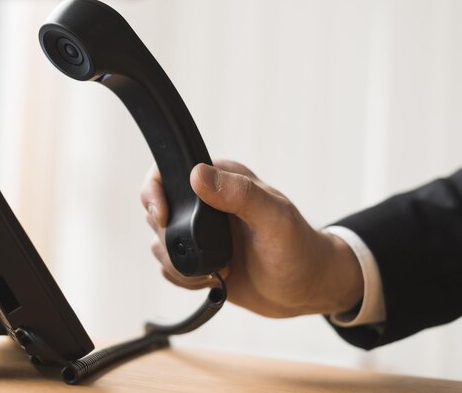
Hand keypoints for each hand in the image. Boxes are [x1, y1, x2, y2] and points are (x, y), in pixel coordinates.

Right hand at [140, 160, 363, 317]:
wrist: (307, 290)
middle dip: (171, 237)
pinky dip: (184, 278)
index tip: (164, 217)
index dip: (155, 191)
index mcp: (222, 179)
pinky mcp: (199, 258)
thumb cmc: (300, 250)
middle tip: (203, 252)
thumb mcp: (275, 219)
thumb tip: (198, 175)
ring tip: (216, 269)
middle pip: (156, 210)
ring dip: (179, 262)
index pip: (168, 171)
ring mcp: (200, 232)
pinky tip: (213, 280)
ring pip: (160, 242)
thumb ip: (240, 194)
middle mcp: (205, 203)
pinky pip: (170, 267)